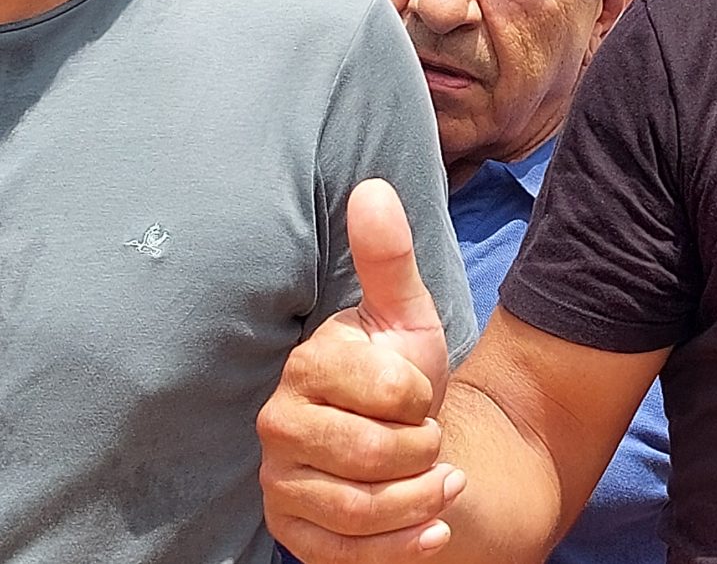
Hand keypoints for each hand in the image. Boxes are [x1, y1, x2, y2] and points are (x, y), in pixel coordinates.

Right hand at [261, 180, 464, 560]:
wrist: (406, 448)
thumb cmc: (402, 380)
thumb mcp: (406, 318)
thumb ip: (388, 259)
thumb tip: (372, 188)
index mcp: (306, 367)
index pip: (389, 391)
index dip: (423, 398)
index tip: (420, 395)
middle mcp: (278, 425)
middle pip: (376, 454)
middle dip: (425, 451)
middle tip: (427, 438)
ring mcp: (281, 484)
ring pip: (366, 507)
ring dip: (423, 498)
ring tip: (438, 479)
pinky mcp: (292, 534)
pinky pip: (353, 555)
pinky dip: (408, 545)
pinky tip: (435, 527)